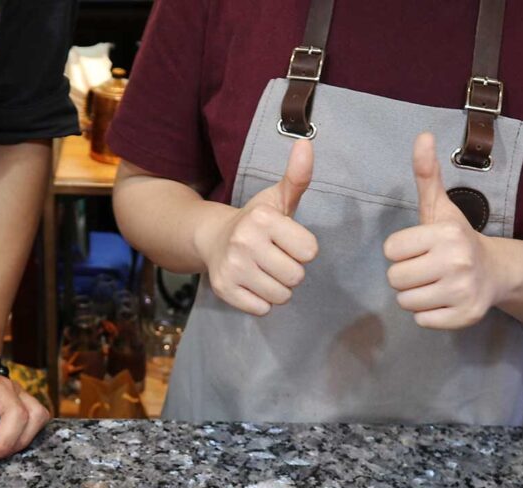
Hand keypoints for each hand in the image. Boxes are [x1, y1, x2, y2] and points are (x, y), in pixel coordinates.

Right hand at [193, 139, 318, 315]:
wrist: (212, 238)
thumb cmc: (255, 221)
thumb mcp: (278, 198)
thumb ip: (297, 177)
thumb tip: (306, 143)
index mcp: (263, 219)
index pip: (310, 252)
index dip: (302, 249)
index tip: (287, 242)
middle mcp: (245, 243)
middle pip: (296, 277)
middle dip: (291, 271)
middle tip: (275, 259)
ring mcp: (232, 268)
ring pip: (280, 296)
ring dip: (278, 288)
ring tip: (265, 272)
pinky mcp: (225, 290)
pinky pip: (262, 309)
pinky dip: (261, 301)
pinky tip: (252, 284)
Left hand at [384, 132, 503, 329]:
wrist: (495, 271)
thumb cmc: (456, 239)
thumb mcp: (440, 207)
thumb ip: (427, 175)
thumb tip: (421, 137)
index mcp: (445, 234)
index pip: (391, 250)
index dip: (401, 251)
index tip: (419, 249)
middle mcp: (456, 261)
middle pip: (395, 279)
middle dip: (405, 275)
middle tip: (425, 269)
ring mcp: (461, 291)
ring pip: (405, 302)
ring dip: (414, 296)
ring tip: (433, 284)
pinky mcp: (463, 316)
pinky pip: (421, 321)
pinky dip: (428, 314)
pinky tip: (443, 300)